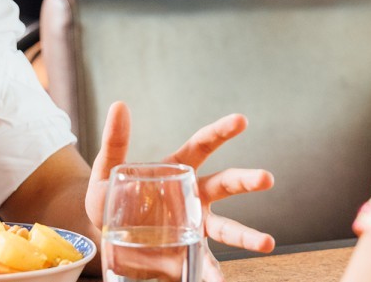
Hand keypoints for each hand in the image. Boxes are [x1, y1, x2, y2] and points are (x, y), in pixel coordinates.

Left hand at [85, 102, 274, 281]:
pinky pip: (205, 263)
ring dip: (247, 235)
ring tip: (267, 242)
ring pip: (226, 227)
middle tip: (266, 178)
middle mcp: (194, 195)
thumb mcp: (108, 168)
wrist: (103, 234)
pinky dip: (213, 274)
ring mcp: (195, 224)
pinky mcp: (188, 251)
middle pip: (225, 184)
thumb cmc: (109, 196)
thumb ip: (116, 140)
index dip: (221, 132)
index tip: (241, 120)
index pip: (203, 145)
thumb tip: (119, 105)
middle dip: (246, 181)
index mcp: (178, 168)